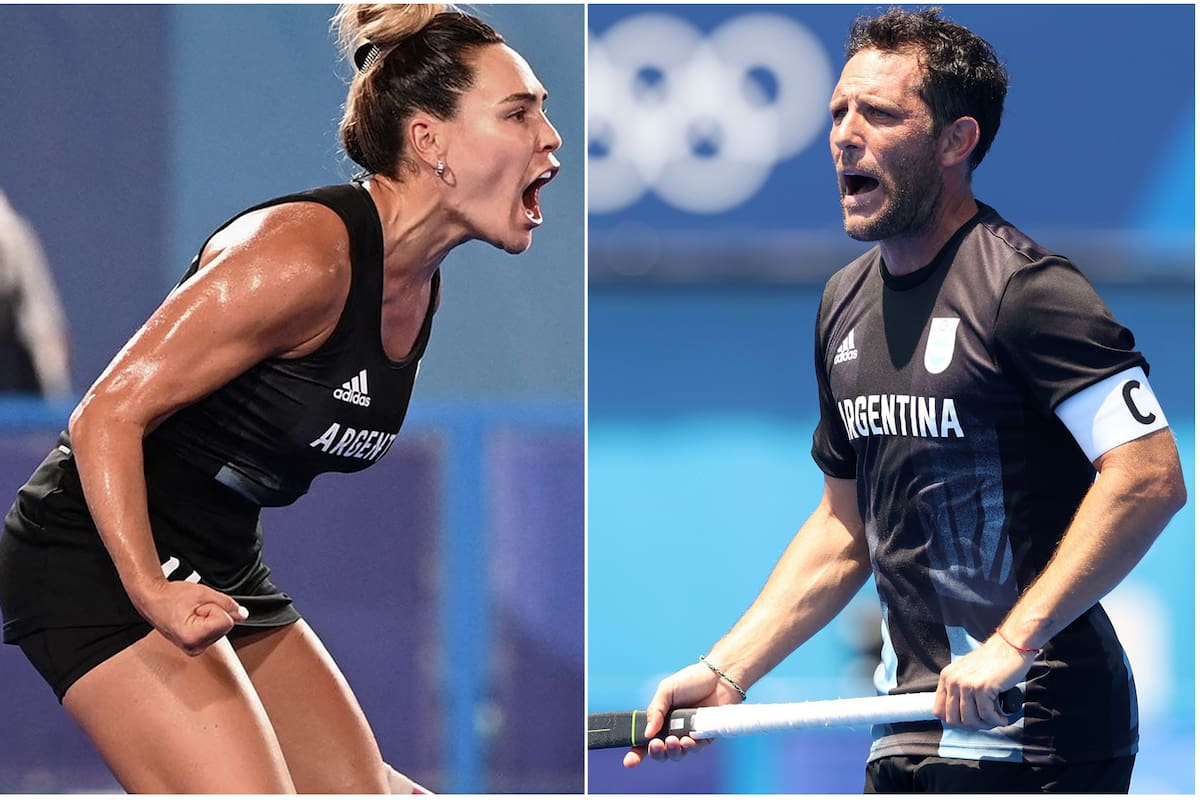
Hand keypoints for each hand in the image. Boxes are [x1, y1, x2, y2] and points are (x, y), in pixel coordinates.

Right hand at [130, 577, 248, 655]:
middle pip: (225, 627)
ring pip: (221, 630)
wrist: (152, 599)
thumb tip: (243, 614)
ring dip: (210, 618)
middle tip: (194, 609)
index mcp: (193, 637)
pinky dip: (207, 623)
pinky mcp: (195, 647)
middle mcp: (193, 648)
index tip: (198, 606)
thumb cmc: (170, 596)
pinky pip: (214, 632)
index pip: (227, 622)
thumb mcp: (204, 593)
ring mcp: (194, 649)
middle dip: (214, 613)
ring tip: (191, 613)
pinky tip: (192, 619)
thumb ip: (227, 604)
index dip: (215, 608)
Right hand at [623, 661, 742, 767]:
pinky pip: (695, 749)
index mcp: (660, 720)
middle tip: (656, 744)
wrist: (719, 677)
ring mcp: (688, 735)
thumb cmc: (691, 680)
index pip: (645, 740)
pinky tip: (687, 740)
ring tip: (673, 741)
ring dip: (672, 751)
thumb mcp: (666, 690)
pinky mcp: (704, 737)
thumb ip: (655, 711)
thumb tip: (647, 733)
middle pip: (660, 751)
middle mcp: (673, 730)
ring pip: (677, 754)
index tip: (629, 762)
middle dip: (656, 753)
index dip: (636, 753)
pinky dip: (689, 747)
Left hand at [934, 634, 1034, 728]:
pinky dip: (997, 720)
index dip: (956, 721)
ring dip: (986, 725)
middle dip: (971, 726)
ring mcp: (966, 684)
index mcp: (946, 677)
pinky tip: (1003, 717)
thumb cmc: (993, 660)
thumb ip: (960, 688)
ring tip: (996, 719)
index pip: (939, 711)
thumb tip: (960, 714)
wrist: (1010, 646)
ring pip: (970, 720)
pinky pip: (987, 715)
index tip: (971, 721)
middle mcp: (953, 680)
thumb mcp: (967, 672)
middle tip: (986, 722)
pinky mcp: (982, 688)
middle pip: (953, 720)